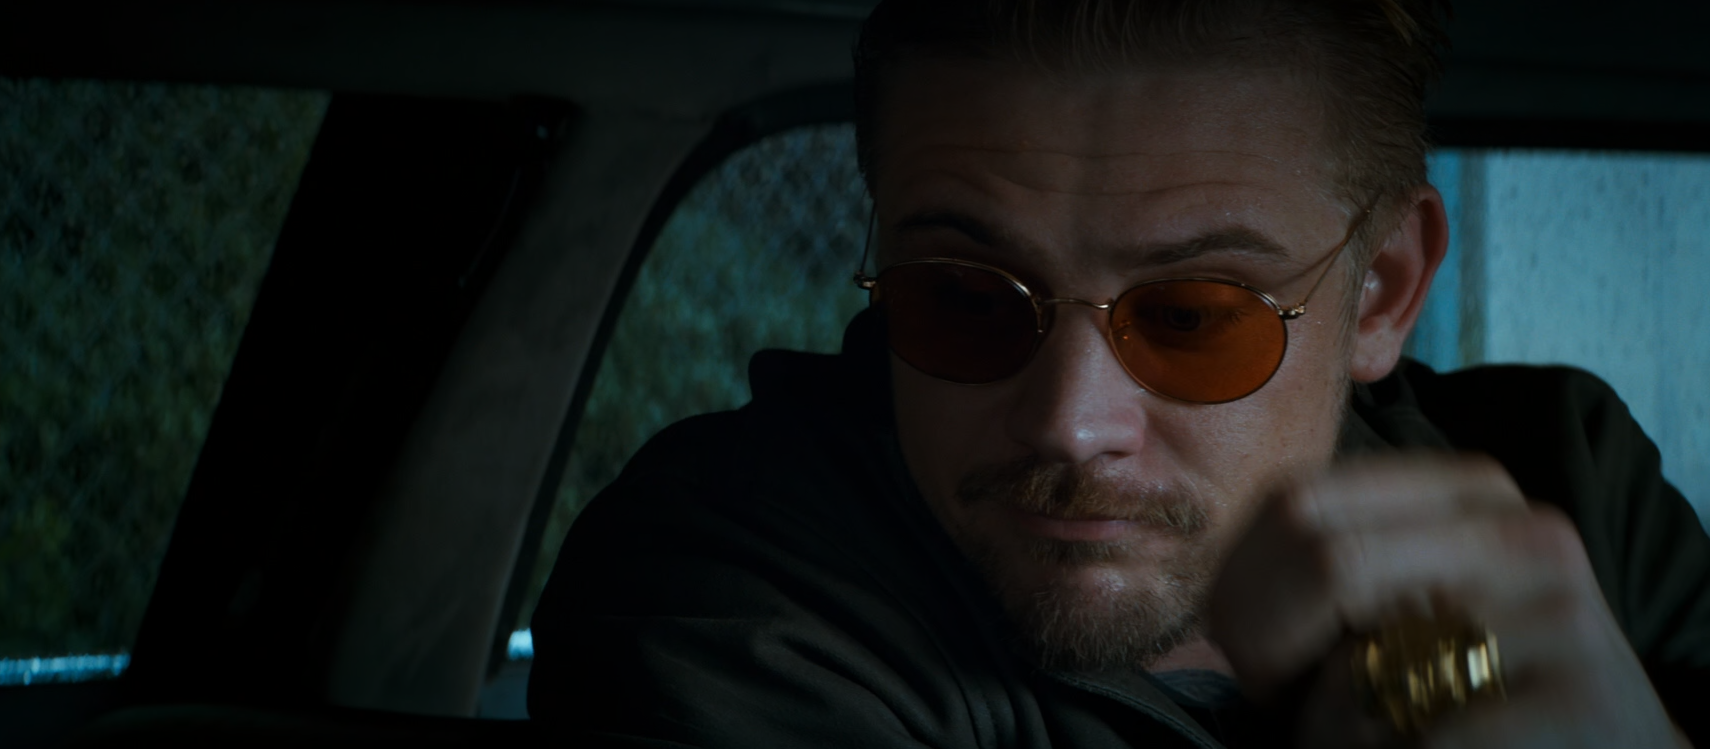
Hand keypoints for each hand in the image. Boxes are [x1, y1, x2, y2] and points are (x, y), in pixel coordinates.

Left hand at [1208, 454, 1688, 747]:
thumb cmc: (1460, 688)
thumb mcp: (1385, 611)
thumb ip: (1319, 564)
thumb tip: (1230, 596)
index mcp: (1471, 488)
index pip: (1297, 505)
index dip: (1250, 595)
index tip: (1265, 654)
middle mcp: (1526, 528)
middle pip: (1329, 564)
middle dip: (1285, 655)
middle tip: (1307, 702)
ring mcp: (1563, 609)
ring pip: (1366, 668)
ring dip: (1335, 726)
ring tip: (1381, 730)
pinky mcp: (1587, 695)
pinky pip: (1421, 741)